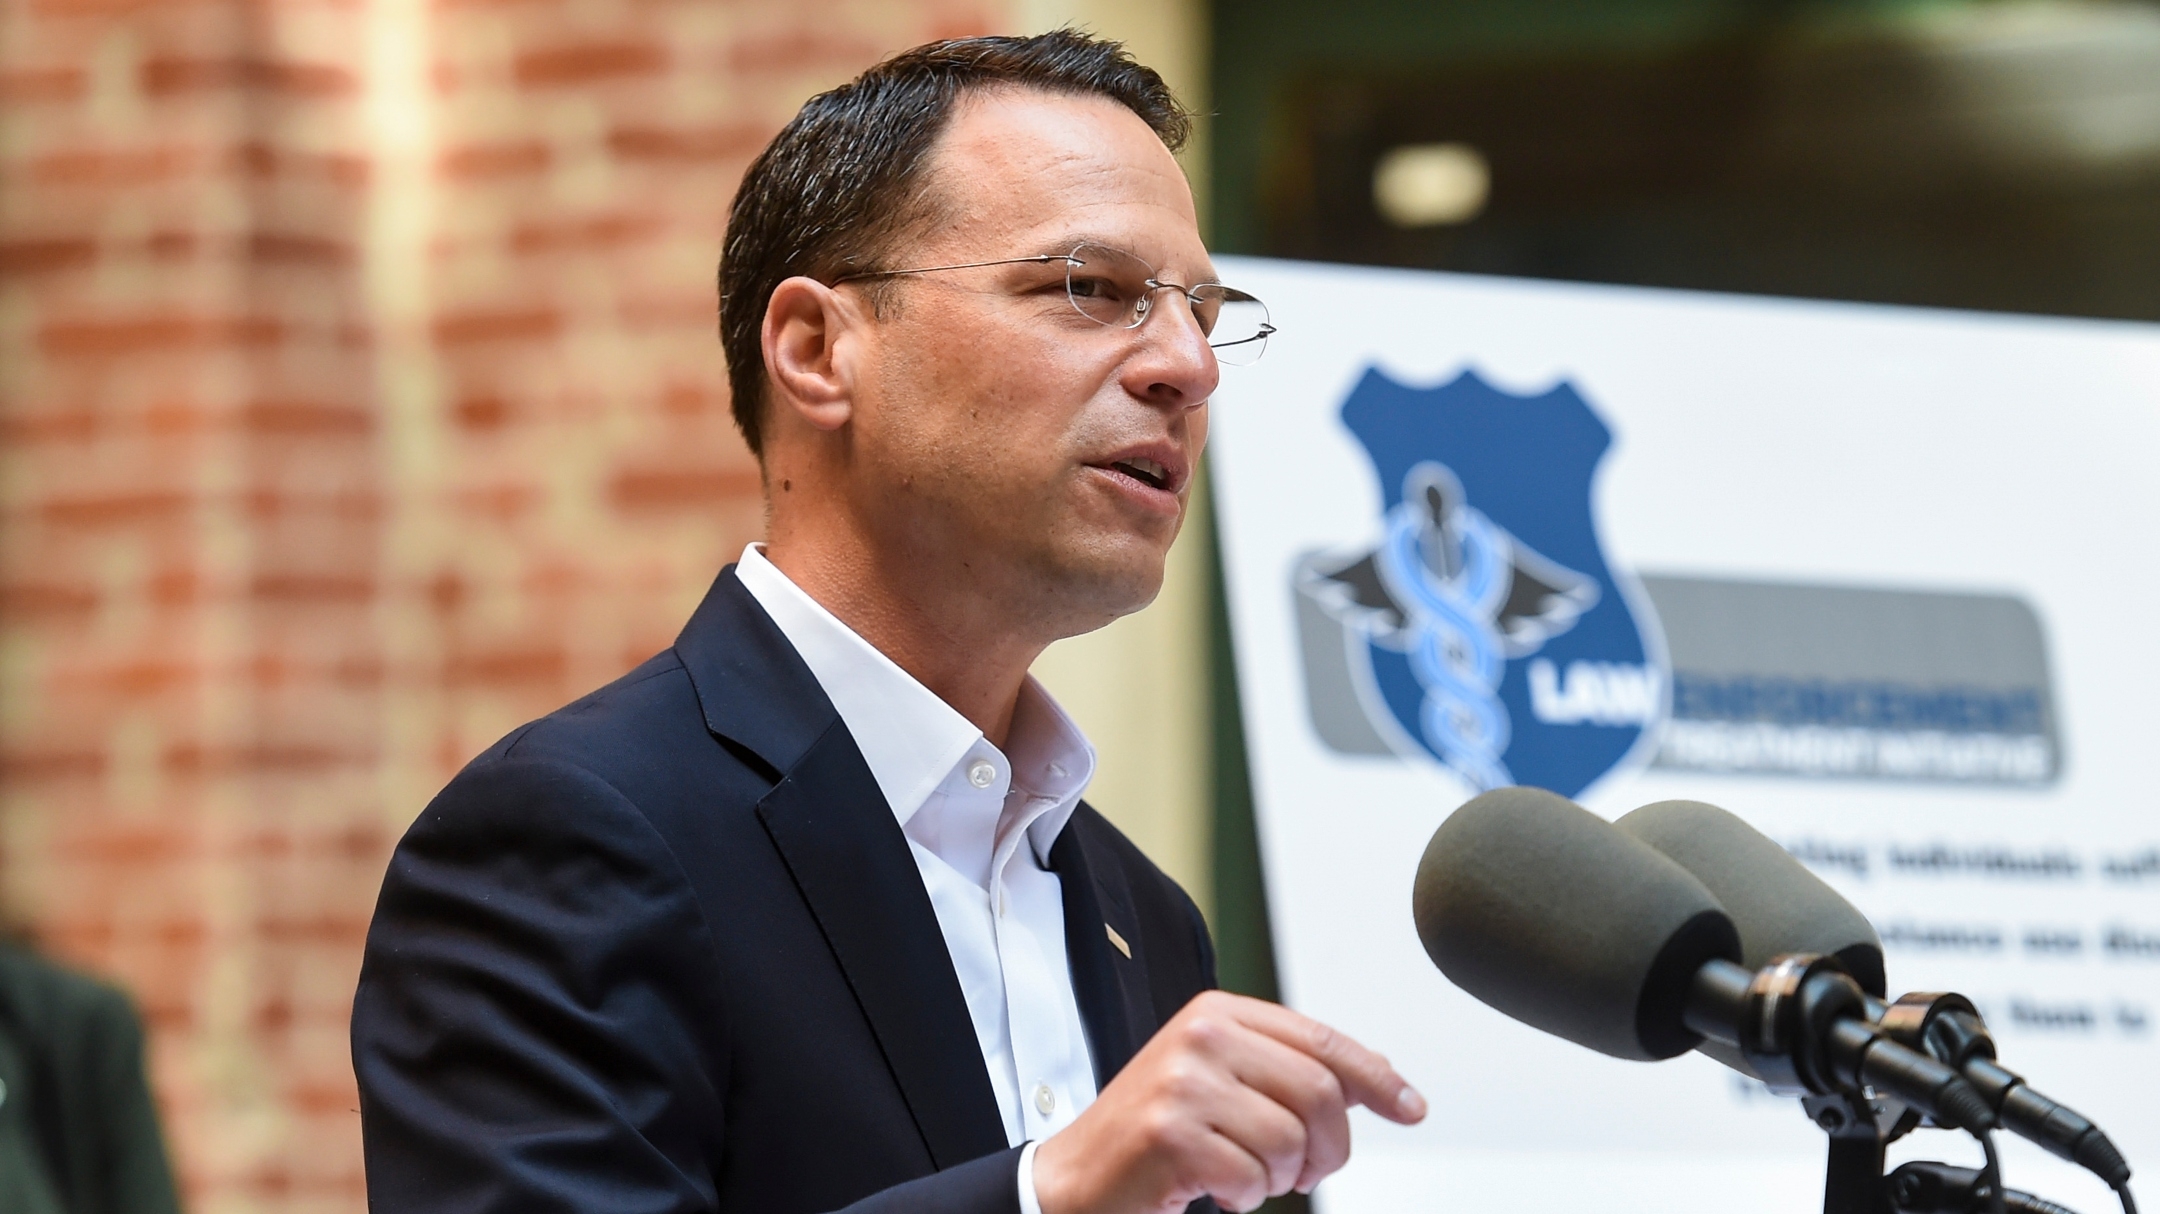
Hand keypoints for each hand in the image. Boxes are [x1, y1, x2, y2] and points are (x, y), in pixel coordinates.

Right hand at [1030, 990, 1425, 1213]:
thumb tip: (1380, 1081)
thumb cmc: (1157, 1131)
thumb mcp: (1221, 1078)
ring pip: (1290, 1141)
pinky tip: (1214, 1189)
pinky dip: (1244, 1197)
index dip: (1377, 1077)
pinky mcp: (1170, 1134)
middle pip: (1319, 1093)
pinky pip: (1251, 1177)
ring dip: (1280, 1178)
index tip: (1410, 1107)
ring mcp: (1183, 1083)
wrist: (1077, 1179)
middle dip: (1328, 1147)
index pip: (1321, 1040)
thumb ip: (1287, 1068)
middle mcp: (1201, 1036)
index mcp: (1218, 1012)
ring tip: (1244, 1175)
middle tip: (1307, 1171)